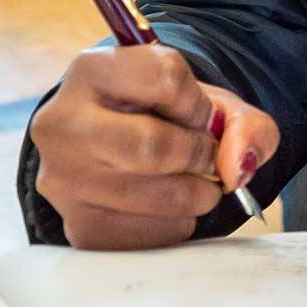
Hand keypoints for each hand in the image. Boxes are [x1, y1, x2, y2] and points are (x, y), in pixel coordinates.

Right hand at [30, 43, 279, 249]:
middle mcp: (62, 123)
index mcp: (90, 70)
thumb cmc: (162, 119)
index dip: (199, 103)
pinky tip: (166, 205)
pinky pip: (151, 236)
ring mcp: (64, 180)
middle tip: (205, 155)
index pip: (166, 76)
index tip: (197, 116)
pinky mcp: (78, 227)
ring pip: (157, 196)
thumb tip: (237, 169)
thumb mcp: (207, 103)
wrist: (112, 153)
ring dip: (197, 194)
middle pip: (154, 146)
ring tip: (192, 180)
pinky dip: (178, 223)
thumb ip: (244, 123)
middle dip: (200, 154)